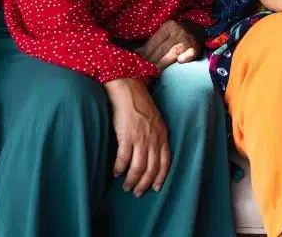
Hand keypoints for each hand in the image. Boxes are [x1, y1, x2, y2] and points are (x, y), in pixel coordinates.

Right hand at [105, 78, 169, 196]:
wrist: (128, 88)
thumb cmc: (139, 103)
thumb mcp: (155, 120)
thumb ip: (155, 135)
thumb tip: (150, 152)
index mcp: (162, 135)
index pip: (165, 162)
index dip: (160, 177)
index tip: (155, 188)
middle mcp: (154, 139)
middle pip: (151, 169)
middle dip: (144, 184)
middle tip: (137, 192)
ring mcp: (141, 138)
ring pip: (138, 168)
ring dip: (132, 180)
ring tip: (126, 186)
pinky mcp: (127, 136)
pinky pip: (123, 159)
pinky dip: (119, 169)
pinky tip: (116, 172)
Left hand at [135, 20, 199, 71]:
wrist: (196, 31)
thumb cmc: (175, 34)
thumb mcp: (164, 32)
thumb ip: (152, 41)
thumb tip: (136, 53)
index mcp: (168, 26)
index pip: (153, 42)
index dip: (144, 53)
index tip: (138, 61)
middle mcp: (178, 32)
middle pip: (161, 49)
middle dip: (151, 61)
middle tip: (143, 69)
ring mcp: (188, 40)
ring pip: (173, 54)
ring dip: (161, 64)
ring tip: (153, 71)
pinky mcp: (196, 48)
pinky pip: (190, 53)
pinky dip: (186, 57)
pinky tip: (180, 61)